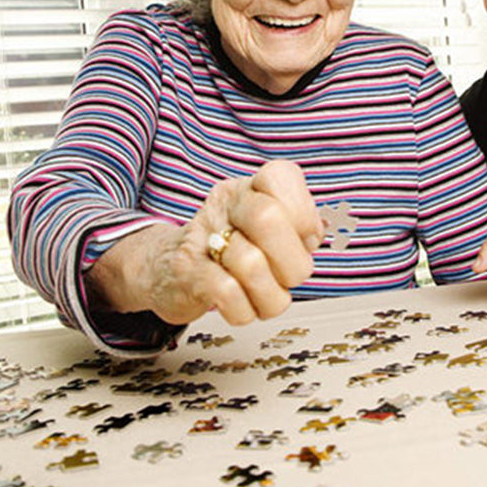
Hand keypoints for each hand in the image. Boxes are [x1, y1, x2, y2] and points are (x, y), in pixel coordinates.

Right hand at [94, 159, 323, 325]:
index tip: (306, 238)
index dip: (304, 213)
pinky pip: (228, 293)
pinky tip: (244, 305)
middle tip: (291, 276)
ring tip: (267, 295)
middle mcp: (226, 205)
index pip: (281, 176)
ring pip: (251, 264)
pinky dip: (246, 310)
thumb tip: (319, 230)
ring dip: (271, 295)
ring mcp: (203, 236)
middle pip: (268, 219)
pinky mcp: (187, 272)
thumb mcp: (268, 227)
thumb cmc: (230, 247)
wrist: (166, 268)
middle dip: (293, 261)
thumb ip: (299, 225)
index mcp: (251, 188)